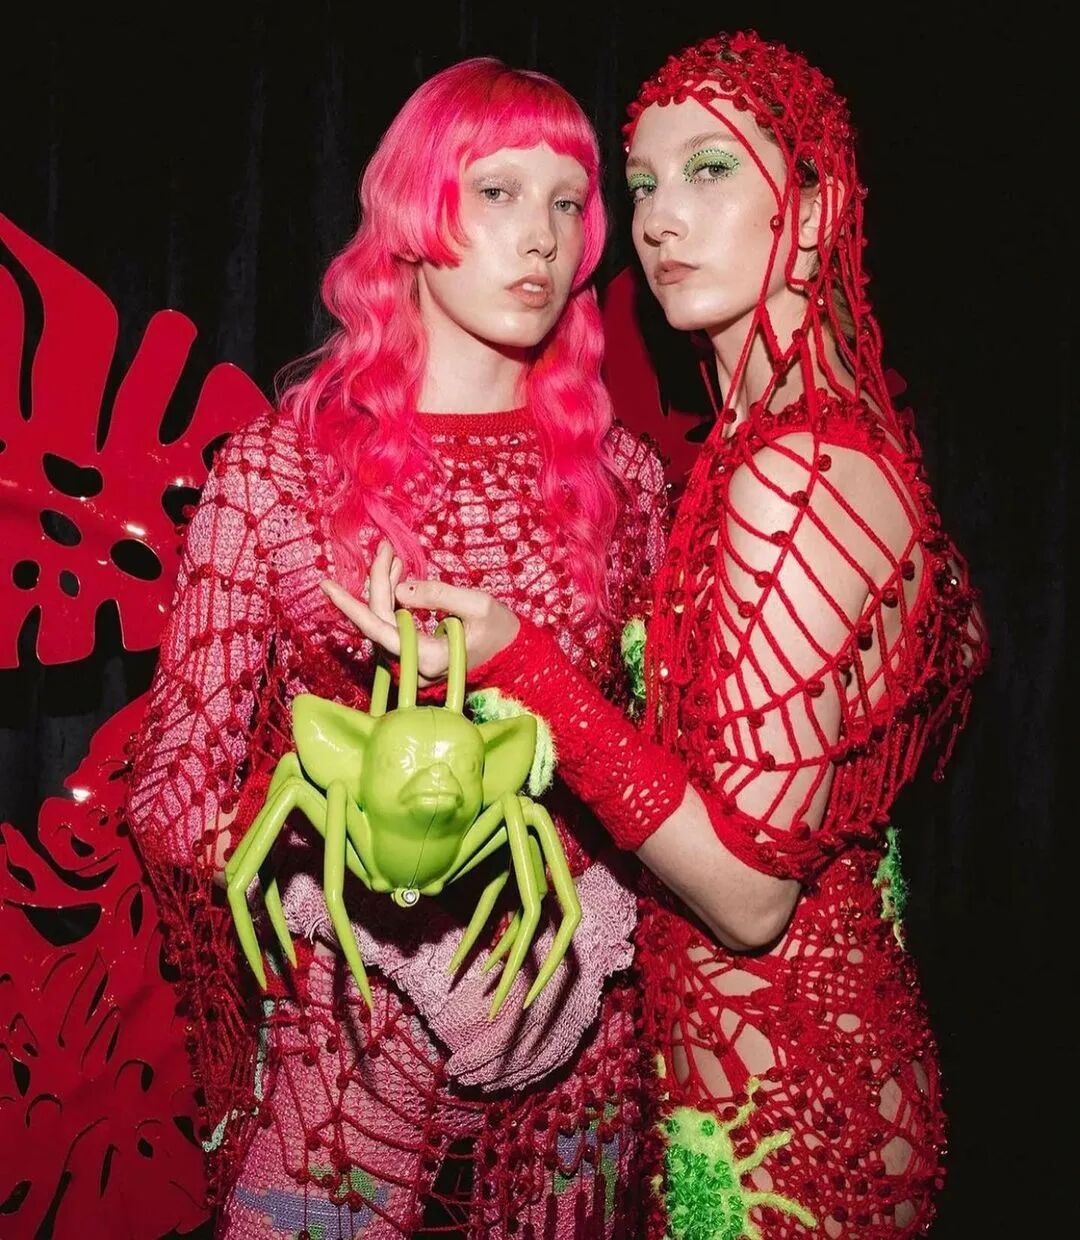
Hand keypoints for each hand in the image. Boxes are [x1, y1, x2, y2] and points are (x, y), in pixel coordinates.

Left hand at [320, 541, 519, 682]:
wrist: (514, 656)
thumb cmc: (501, 631)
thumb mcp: (478, 605)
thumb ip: (438, 595)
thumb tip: (400, 589)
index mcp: (428, 657)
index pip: (378, 630)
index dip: (351, 606)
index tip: (326, 585)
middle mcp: (414, 665)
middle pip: (380, 620)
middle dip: (378, 581)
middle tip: (384, 548)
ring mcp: (413, 664)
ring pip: (384, 622)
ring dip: (385, 588)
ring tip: (391, 556)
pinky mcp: (415, 657)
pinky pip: (394, 626)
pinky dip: (393, 599)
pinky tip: (397, 576)